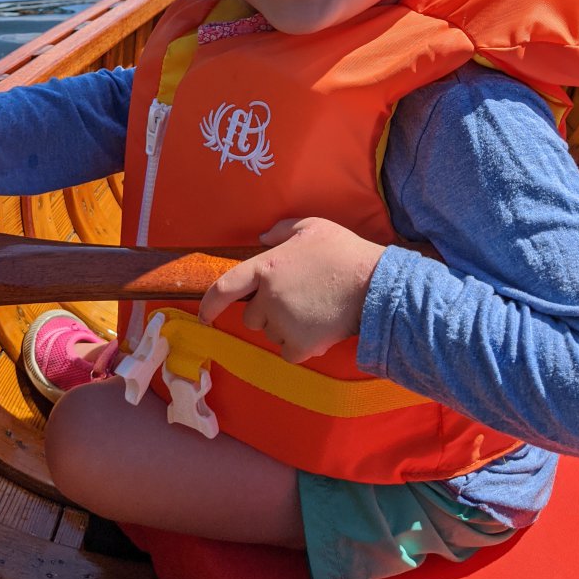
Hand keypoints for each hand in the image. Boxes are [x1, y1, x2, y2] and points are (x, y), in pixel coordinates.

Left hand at [198, 217, 384, 363]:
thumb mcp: (312, 226)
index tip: (204, 316)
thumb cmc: (343, 252)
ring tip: (312, 311)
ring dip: (284, 327)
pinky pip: (288, 352)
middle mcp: (269, 298)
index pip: (225, 288)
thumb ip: (281, 230)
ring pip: (271, 334)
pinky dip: (299, 345)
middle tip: (295, 301)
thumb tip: (261, 238)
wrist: (374, 284)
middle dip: (267, 312)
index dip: (209, 304)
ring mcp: (284, 324)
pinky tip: (317, 330)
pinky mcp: (301, 345)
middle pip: (252, 317)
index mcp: (266, 268)